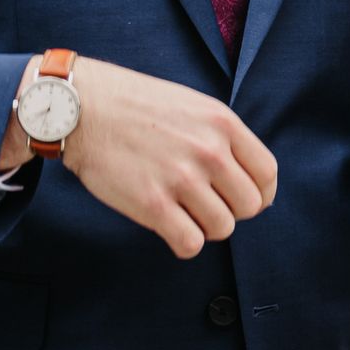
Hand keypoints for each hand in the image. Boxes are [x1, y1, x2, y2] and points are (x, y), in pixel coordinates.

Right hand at [50, 56, 278, 259]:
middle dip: (231, 210)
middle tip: (205, 204)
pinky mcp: (153, 205)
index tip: (242, 199)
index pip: (267, 174)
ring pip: (223, 228)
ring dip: (206, 227)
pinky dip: (185, 243)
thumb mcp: (193, 106)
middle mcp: (209, 151)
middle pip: (249, 206)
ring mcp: (182, 178)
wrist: (82, 108)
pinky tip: (171, 228)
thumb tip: (250, 182)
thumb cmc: (136, 106)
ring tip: (183, 212)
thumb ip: (224, 138)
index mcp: (223, 124)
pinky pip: (191, 243)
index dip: (260, 194)